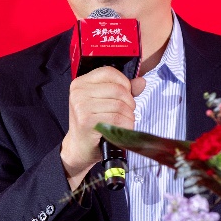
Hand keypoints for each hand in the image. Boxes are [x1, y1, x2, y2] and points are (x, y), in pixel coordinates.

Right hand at [61, 66, 146, 188]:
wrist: (79, 147)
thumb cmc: (93, 124)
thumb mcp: (105, 102)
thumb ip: (124, 90)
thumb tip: (141, 82)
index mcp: (81, 83)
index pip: (109, 72)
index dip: (124, 82)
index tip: (126, 94)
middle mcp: (79, 92)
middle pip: (118, 89)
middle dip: (129, 103)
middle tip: (126, 113)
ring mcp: (81, 106)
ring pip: (120, 105)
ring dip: (128, 116)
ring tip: (123, 122)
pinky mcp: (87, 121)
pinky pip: (117, 119)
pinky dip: (125, 125)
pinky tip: (120, 130)